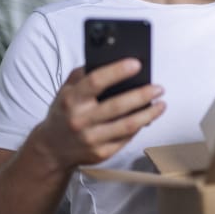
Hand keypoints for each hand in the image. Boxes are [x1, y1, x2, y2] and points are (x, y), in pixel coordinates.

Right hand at [33, 58, 165, 170]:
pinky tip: (147, 118)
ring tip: (161, 104)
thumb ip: (84, 74)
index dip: (117, 71)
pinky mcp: (101, 153)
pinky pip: (127, 138)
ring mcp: (91, 139)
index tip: (136, 64)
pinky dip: (140, 126)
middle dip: (142, 95)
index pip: (95, 82)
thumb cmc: (64, 113)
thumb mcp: (66, 90)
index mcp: (71, 100)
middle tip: (158, 88)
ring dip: (149, 114)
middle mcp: (80, 120)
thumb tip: (111, 60)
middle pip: (117, 106)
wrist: (52, 149)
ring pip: (128, 126)